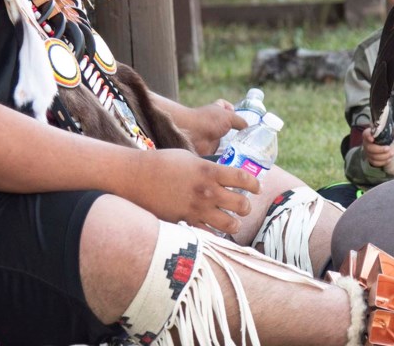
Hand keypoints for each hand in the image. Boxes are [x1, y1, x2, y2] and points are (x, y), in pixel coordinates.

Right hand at [129, 149, 259, 235]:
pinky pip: (208, 234)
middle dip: (246, 206)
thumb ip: (208, 168)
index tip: (257, 187)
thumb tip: (221, 175)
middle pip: (242, 204)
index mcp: (210, 171)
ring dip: (234, 223)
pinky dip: (214, 233)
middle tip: (243, 205)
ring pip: (230, 224)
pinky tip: (213, 230)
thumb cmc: (161, 163)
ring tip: (231, 220)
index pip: (244, 179)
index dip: (255, 184)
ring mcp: (197, 209)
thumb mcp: (189, 158)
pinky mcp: (185, 222)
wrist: (136, 177)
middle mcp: (207, 191)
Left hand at [188, 100, 247, 155]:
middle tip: (248, 139)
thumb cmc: (208, 120)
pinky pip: (220, 153)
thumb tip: (248, 128)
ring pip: (224, 141)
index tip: (239, 114)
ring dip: (233, 146)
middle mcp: (213, 123)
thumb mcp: (229, 117)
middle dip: (235, 132)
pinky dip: (226, 156)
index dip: (231, 108)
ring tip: (247, 151)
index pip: (223, 105)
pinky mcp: (209, 149)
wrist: (191, 135)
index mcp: (216, 111)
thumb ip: (240, 121)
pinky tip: (236, 159)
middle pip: (226, 126)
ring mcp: (211, 136)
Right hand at [362, 126, 393, 167]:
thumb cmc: (387, 135)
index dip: (368, 136)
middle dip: (380, 149)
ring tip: (392, 154)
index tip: (372, 139)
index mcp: (370, 133)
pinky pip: (375, 162)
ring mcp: (368, 151)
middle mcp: (367, 142)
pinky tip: (389, 159)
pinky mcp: (370, 158)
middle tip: (389, 148)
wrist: (386, 143)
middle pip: (369, 148)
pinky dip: (383, 162)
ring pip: (373, 156)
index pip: (366, 134)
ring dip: (384, 156)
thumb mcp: (393, 131)